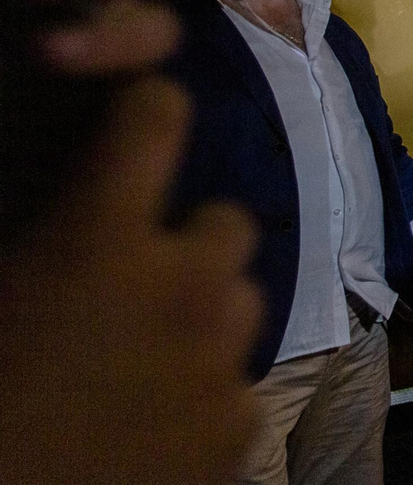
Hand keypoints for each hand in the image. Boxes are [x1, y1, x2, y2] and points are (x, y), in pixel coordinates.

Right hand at [0, 78, 262, 483]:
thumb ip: (39, 230)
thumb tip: (60, 211)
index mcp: (97, 242)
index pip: (157, 117)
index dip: (145, 112)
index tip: (137, 119)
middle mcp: (183, 288)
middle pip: (228, 222)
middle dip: (189, 241)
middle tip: (134, 278)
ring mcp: (220, 362)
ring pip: (244, 301)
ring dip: (204, 314)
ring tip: (143, 353)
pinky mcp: (240, 429)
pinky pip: (237, 385)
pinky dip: (204, 395)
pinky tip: (151, 421)